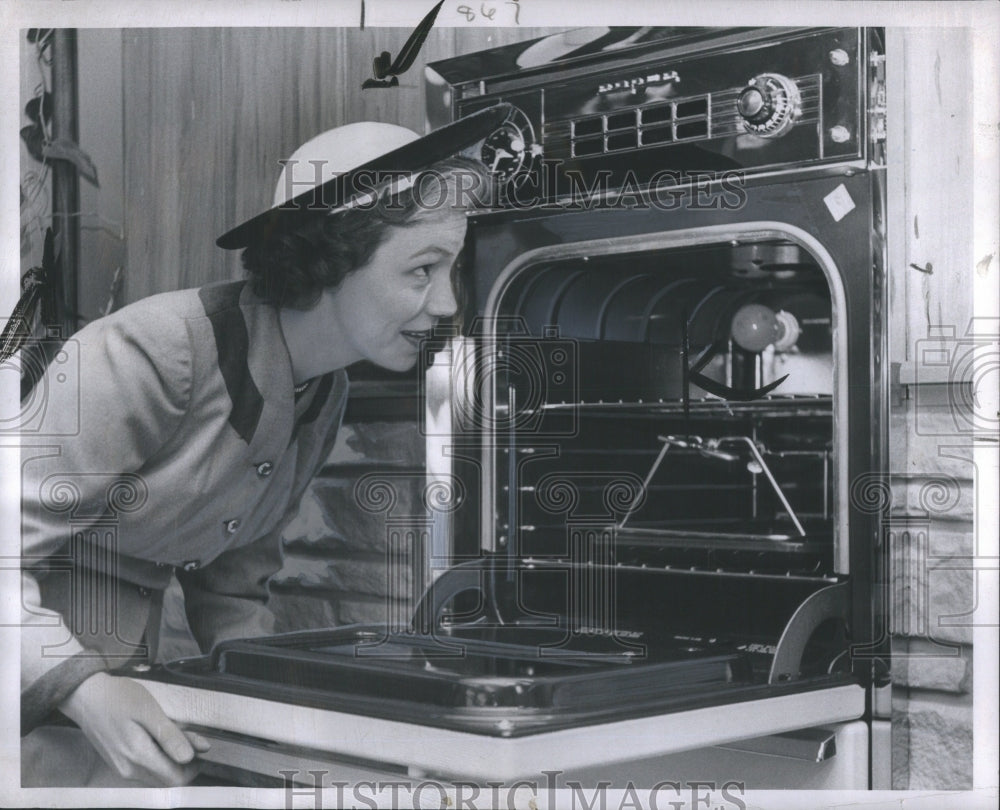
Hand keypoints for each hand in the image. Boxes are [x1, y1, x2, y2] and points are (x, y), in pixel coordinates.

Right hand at [60, 671, 210, 785]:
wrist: (87, 697)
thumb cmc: (118, 698)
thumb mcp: (149, 710)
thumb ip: (170, 736)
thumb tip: (190, 757)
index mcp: (139, 757)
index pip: (176, 779)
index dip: (193, 766)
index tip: (199, 745)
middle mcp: (130, 770)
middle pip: (168, 780)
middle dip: (184, 761)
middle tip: (188, 735)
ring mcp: (122, 769)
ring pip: (158, 775)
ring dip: (171, 759)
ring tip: (173, 732)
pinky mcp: (119, 763)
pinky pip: (145, 769)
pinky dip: (158, 757)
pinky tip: (158, 737)